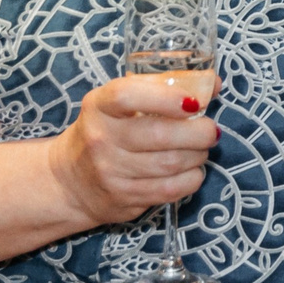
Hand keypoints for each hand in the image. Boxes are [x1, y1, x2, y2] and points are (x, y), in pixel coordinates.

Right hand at [48, 70, 220, 227]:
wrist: (71, 181)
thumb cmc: (107, 131)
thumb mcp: (121, 104)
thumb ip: (163, 89)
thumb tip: (212, 84)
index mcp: (99, 106)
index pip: (127, 95)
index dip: (166, 98)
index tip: (193, 103)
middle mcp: (100, 139)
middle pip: (160, 134)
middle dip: (199, 132)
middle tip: (209, 130)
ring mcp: (110, 172)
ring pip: (171, 163)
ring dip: (198, 155)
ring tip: (200, 148)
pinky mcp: (123, 198)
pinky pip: (170, 190)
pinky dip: (192, 178)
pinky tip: (191, 170)